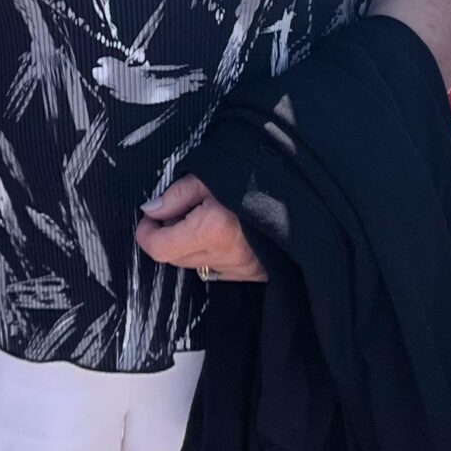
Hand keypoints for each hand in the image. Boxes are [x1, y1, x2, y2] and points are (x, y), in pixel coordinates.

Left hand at [135, 175, 266, 282]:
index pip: (160, 248)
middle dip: (166, 237)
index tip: (148, 219)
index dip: (146, 234)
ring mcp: (240, 269)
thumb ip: (175, 196)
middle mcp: (225, 255)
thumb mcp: (209, 176)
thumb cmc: (253, 179)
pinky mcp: (252, 274)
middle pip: (174, 259)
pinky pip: (216, 270)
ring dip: (188, 247)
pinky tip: (219, 234)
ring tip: (200, 220)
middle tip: (174, 212)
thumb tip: (150, 210)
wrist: (304, 192)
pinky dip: (209, 255)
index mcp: (212, 229)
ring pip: (194, 266)